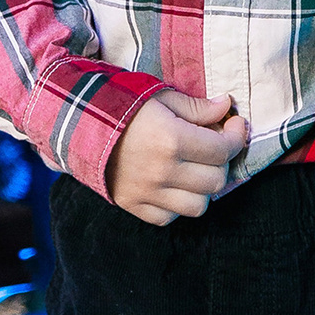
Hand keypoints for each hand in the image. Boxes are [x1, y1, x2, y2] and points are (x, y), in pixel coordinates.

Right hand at [106, 89, 248, 225]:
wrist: (78, 124)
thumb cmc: (123, 106)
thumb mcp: (161, 96)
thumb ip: (197, 107)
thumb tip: (226, 107)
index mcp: (171, 139)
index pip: (223, 149)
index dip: (236, 136)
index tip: (234, 126)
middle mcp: (162, 171)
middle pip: (216, 180)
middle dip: (222, 161)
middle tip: (214, 146)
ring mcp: (147, 193)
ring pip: (198, 206)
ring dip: (203, 188)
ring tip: (196, 169)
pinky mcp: (133, 205)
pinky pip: (169, 218)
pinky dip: (177, 204)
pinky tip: (174, 185)